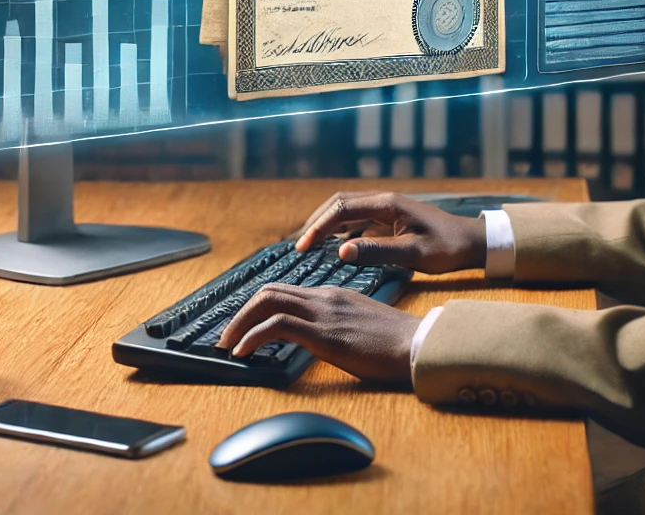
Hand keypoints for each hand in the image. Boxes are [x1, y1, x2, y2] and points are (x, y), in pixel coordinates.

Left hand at [218, 284, 420, 382]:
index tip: (243, 328)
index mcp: (332, 295)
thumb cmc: (395, 343)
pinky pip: (277, 326)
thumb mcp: (360, 326)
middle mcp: (324, 297)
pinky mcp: (325, 333)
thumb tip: (316, 338)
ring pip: (268, 302)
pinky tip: (243, 353)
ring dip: (239, 324)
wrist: (418, 346)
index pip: (284, 291)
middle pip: (269, 291)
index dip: (257, 308)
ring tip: (227, 344)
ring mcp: (324, 312)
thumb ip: (336, 324)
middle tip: (226, 336)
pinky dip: (253, 337)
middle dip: (240, 313)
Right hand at [294, 191, 486, 273]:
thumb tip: (341, 251)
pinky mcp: (390, 218)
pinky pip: (358, 218)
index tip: (303, 246)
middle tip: (299, 246)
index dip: (319, 226)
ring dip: (327, 224)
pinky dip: (341, 229)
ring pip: (347, 209)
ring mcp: (386, 208)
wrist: (472, 242)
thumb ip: (377, 252)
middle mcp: (383, 200)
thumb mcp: (413, 254)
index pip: (342, 208)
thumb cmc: (446, 249)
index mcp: (387, 204)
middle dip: (317, 222)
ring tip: (310, 245)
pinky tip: (335, 247)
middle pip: (339, 203)